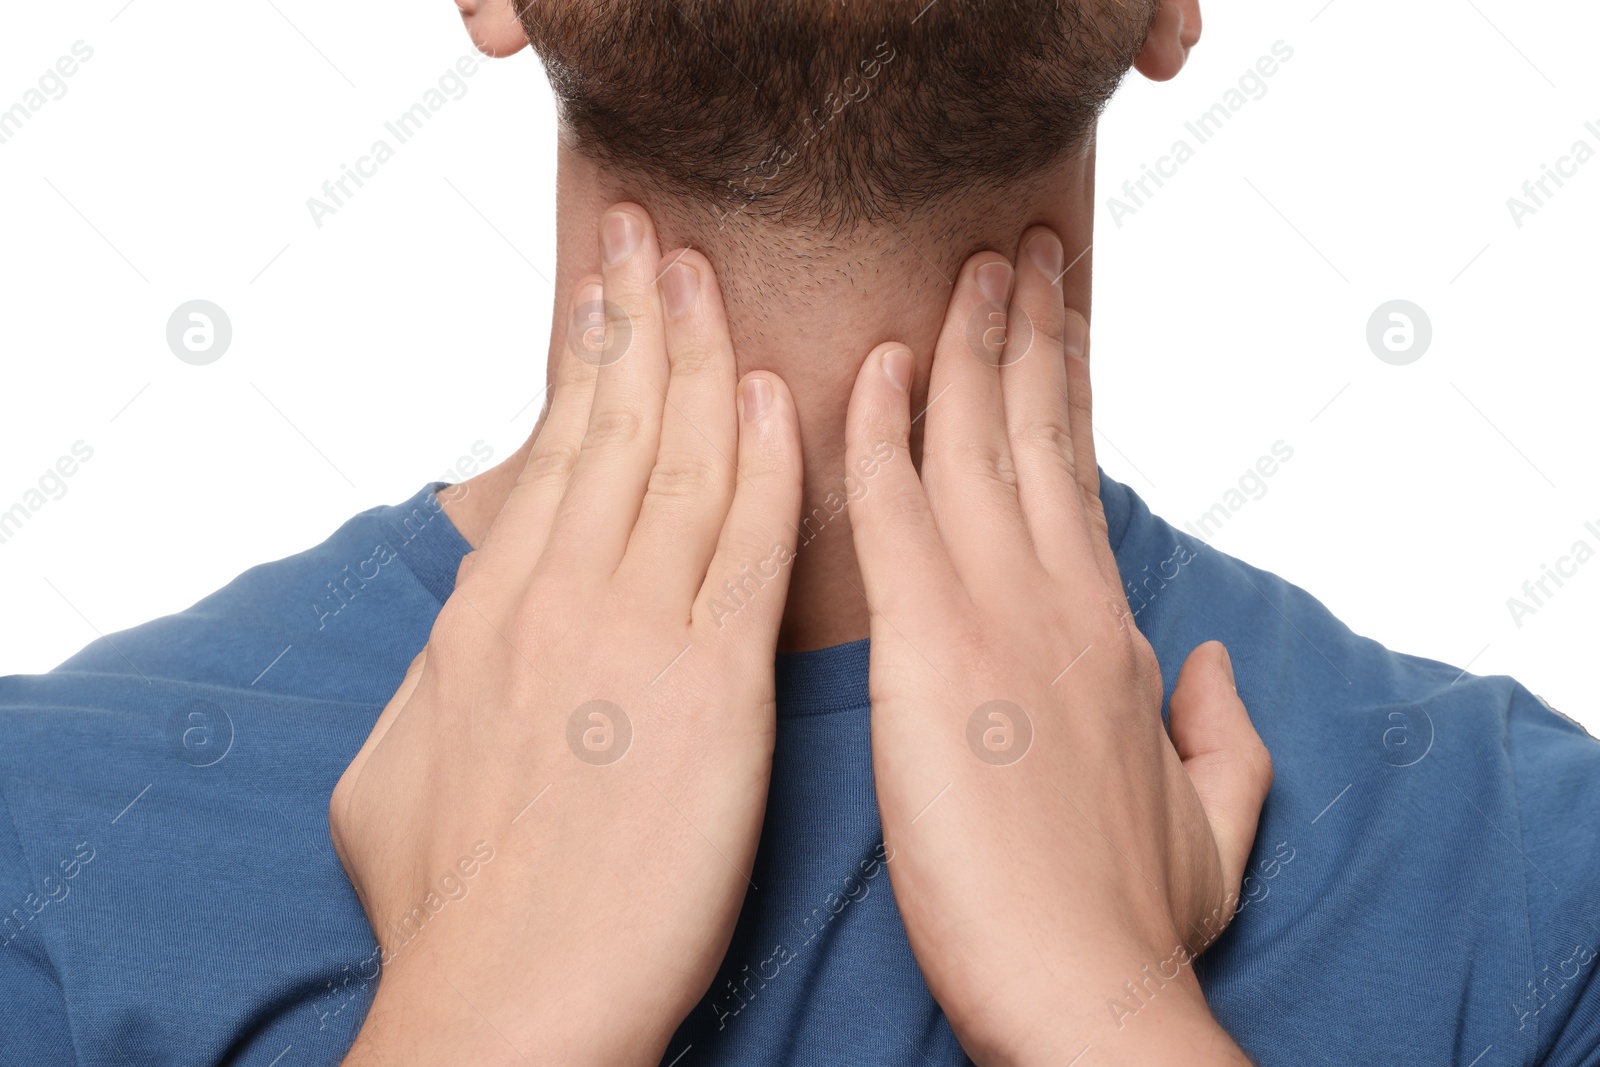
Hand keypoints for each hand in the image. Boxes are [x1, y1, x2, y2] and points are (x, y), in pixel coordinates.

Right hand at [329, 204, 803, 1064]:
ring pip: (681, 463)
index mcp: (485, 616)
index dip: (584, 367)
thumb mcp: (395, 773)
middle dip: (636, 320)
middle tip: (653, 234)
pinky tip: (782, 396)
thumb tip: (458, 635)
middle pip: (611, 429)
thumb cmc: (450, 913)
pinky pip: (750, 546)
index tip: (603, 299)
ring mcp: (634, 635)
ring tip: (713, 276)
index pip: (551, 459)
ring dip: (702, 358)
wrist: (506, 1007)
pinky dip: (767, 462)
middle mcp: (555, 601)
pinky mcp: (714, 691)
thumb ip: (437, 682)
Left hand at [843, 230, 1271, 1064]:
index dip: (1063, 400)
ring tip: (968, 265)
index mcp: (1111, 637)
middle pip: (1038, 437)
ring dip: (969, 345)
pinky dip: (881, 429)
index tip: (1054, 330)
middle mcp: (1062, 604)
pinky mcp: (932, 652)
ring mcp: (1002, 617)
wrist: (1088, 994)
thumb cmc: (1131, 926)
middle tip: (1018, 253)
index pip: (1074, 488)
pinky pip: (896, 509)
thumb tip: (1212, 668)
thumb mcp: (1214, 824)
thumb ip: (1224, 735)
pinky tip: (868, 364)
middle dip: (1029, 334)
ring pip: (978, 445)